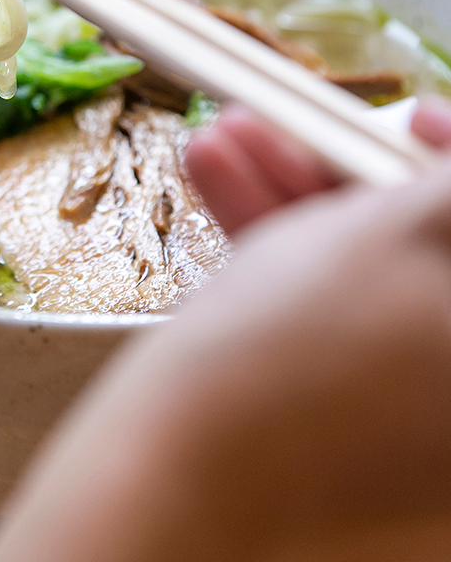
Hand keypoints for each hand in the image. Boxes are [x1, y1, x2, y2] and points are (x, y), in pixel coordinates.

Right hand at [0, 101, 450, 561]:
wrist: (174, 481)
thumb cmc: (293, 351)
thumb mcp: (397, 234)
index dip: (450, 158)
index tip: (408, 116)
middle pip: (417, 252)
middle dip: (344, 171)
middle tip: (292, 123)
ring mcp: (405, 415)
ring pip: (359, 276)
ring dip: (289, 196)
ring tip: (221, 139)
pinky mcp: (339, 416)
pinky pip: (322, 314)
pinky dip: (274, 249)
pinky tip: (217, 182)